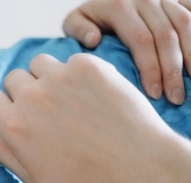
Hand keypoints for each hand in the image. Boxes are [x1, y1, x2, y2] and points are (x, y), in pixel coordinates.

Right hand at [0, 53, 171, 182]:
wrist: (135, 162)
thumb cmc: (81, 176)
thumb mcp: (32, 175)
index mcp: (12, 126)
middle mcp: (31, 98)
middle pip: (12, 79)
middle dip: (22, 92)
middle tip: (44, 111)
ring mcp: (59, 79)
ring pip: (39, 65)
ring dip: (46, 78)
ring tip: (66, 101)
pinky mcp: (87, 66)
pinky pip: (69, 61)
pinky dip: (75, 75)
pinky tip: (89, 98)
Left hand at [63, 0, 190, 103]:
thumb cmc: (90, 18)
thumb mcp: (75, 20)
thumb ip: (78, 29)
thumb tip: (93, 41)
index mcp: (119, 5)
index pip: (140, 40)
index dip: (150, 68)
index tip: (153, 94)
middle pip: (166, 36)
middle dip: (172, 71)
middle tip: (175, 99)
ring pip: (186, 25)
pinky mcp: (177, 0)